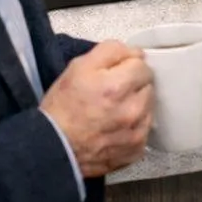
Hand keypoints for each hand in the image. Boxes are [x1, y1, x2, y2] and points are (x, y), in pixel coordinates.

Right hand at [41, 40, 153, 177]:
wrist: (52, 148)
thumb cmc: (62, 108)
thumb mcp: (79, 66)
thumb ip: (111, 51)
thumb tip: (134, 52)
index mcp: (117, 87)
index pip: (142, 64)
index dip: (126, 66)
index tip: (114, 74)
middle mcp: (131, 111)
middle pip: (148, 85)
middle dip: (133, 85)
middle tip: (111, 92)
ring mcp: (136, 133)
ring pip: (148, 107)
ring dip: (135, 105)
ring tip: (111, 111)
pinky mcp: (136, 149)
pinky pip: (144, 128)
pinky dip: (134, 126)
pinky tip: (115, 127)